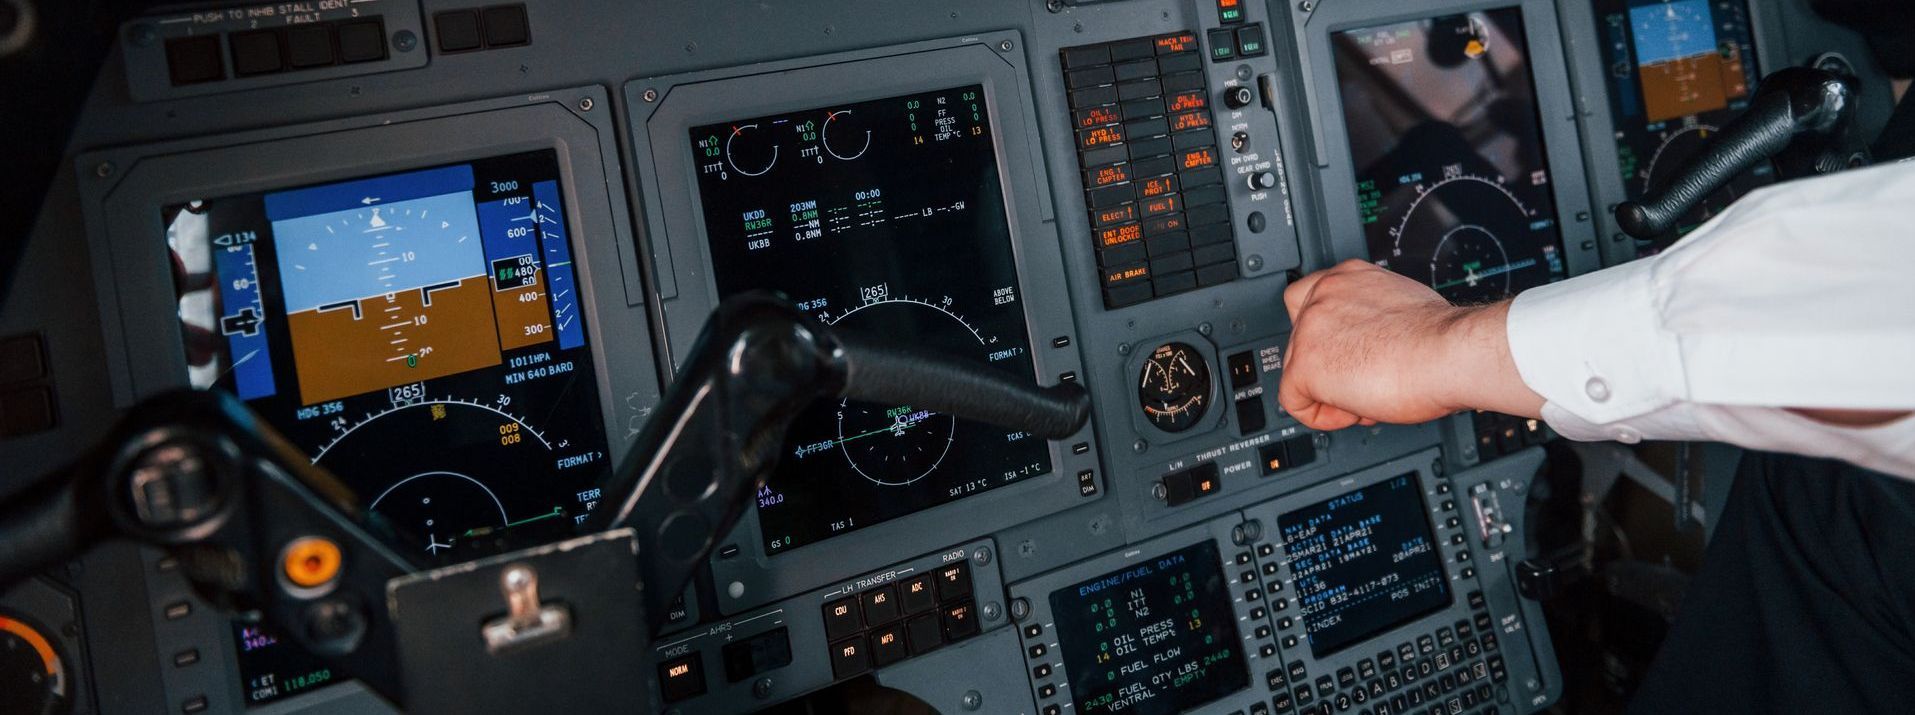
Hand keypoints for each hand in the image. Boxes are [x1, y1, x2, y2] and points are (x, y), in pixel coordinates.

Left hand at [1277, 261, 1542, 430]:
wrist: (1450, 353)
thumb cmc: (1442, 339)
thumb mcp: (1403, 309)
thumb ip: (1376, 318)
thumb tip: (1377, 339)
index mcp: (1350, 277)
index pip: (1312, 301)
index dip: (1327, 335)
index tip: (1346, 352)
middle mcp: (1325, 295)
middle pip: (1301, 339)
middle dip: (1333, 369)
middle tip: (1366, 382)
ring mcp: (1310, 329)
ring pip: (1298, 370)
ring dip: (1331, 392)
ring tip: (1369, 397)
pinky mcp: (1306, 365)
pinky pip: (1294, 401)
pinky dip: (1322, 416)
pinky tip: (1355, 412)